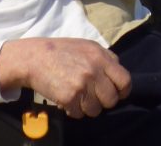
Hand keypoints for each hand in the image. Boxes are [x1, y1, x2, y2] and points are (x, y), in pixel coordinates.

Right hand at [0, 37, 131, 118]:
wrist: (35, 57)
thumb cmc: (62, 51)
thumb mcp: (86, 46)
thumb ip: (105, 58)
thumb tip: (118, 74)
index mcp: (100, 56)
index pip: (125, 80)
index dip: (122, 91)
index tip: (116, 93)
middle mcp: (94, 70)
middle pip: (111, 99)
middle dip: (103, 101)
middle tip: (93, 96)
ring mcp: (82, 84)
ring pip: (96, 110)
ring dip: (87, 107)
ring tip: (78, 97)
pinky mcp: (69, 97)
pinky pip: (79, 114)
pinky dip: (73, 110)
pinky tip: (67, 99)